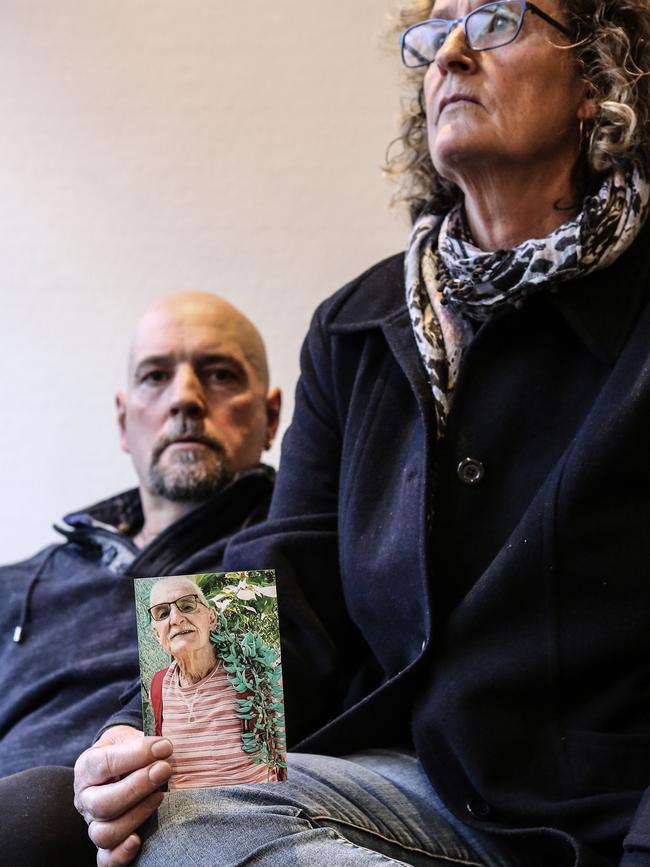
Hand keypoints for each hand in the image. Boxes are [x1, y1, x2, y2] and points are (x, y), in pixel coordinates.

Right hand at [74, 725, 172, 865]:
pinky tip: (138, 840)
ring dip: (136, 815)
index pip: (103, 764)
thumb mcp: (129, 737)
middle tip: (165, 770)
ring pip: (104, 833)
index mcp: (86, 768)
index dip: (136, 755)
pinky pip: (106, 860)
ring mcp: (93, 823)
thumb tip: (165, 749)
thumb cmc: (128, 748)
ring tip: (160, 796)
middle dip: (138, 786)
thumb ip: (142, 742)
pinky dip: (121, 854)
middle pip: (102, 803)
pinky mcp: (105, 845)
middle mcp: (85, 799)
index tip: (164, 747)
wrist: (122, 762)